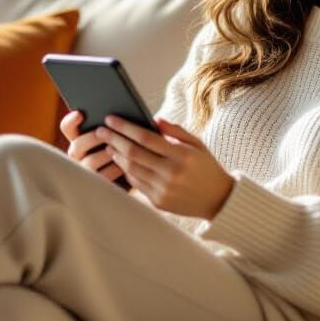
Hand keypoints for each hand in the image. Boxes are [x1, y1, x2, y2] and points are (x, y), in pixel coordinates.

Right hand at [59, 109, 129, 187]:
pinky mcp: (95, 187)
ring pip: (90, 162)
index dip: (71, 121)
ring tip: (121, 149)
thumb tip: (132, 118)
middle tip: (105, 132)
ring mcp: (84, 172)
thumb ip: (118, 127)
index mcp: (80, 140)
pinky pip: (102, 178)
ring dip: (106, 154)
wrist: (136, 179)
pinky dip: (114, 170)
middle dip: (93, 138)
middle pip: (77, 144)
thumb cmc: (127, 151)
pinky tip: (125, 165)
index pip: (68, 127)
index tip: (80, 114)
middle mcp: (77, 156)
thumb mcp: (121, 137)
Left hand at [93, 114, 233, 219]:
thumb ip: (175, 130)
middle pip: (133, 154)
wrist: (219, 200)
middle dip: (114, 139)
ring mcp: (164, 190)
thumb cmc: (206, 166)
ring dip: (116, 155)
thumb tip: (152, 118)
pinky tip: (121, 161)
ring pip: (131, 170)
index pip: (146, 138)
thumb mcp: (197, 144)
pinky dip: (126, 171)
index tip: (111, 119)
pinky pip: (136, 183)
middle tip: (101, 130)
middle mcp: (171, 173)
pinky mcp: (158, 202)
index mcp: (182, 155)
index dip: (125, 127)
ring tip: (109, 144)